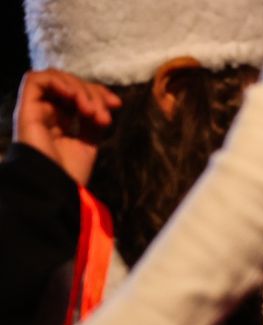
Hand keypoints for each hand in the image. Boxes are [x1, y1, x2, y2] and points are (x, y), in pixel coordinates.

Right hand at [12, 70, 120, 184]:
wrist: (55, 186)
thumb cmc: (70, 172)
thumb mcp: (88, 143)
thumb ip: (92, 122)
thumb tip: (105, 104)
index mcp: (60, 122)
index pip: (77, 95)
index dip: (98, 93)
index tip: (116, 104)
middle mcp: (46, 113)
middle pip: (68, 85)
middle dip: (92, 93)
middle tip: (104, 115)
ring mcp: (35, 109)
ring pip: (55, 79)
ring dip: (78, 89)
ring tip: (91, 111)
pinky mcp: (25, 108)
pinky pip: (35, 80)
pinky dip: (58, 81)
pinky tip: (73, 96)